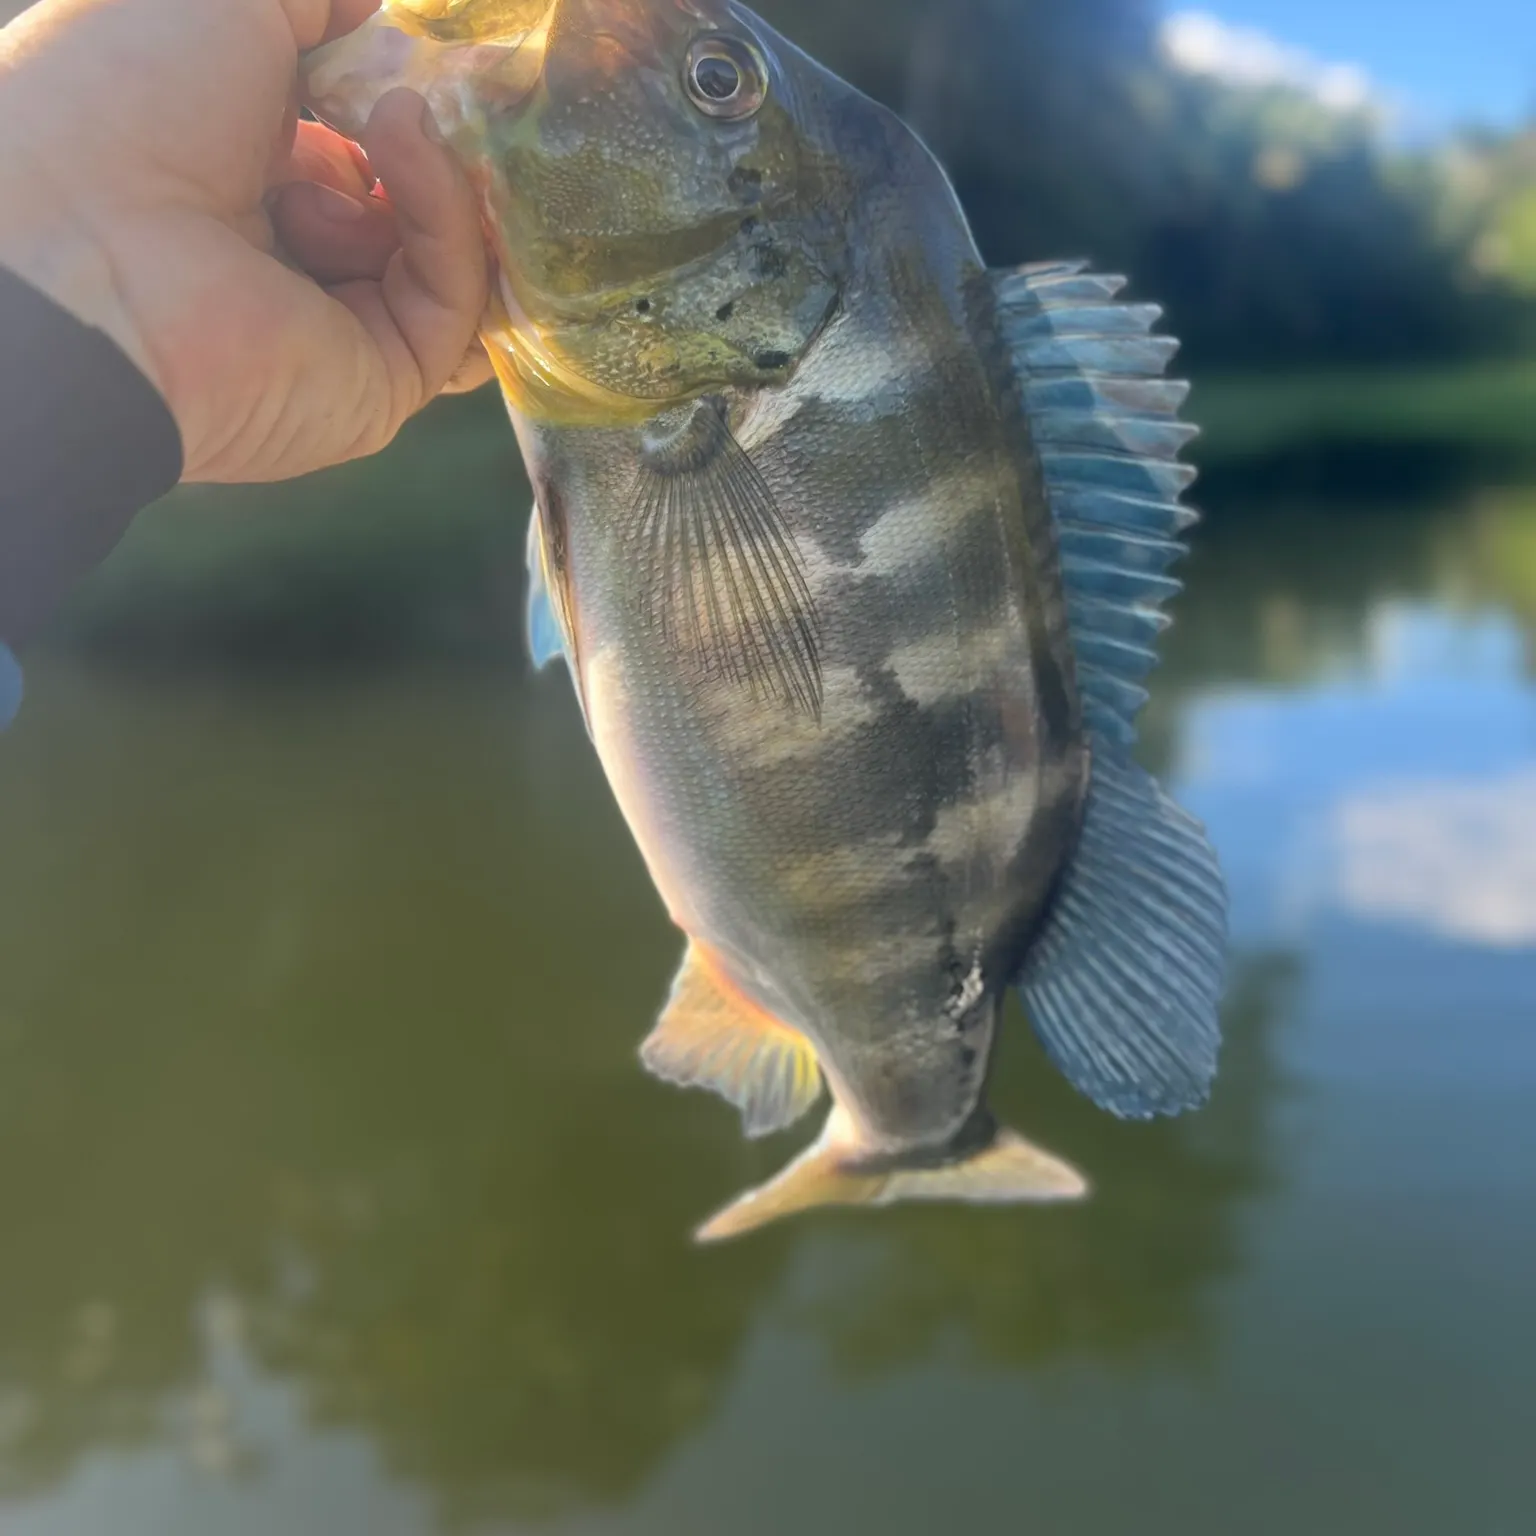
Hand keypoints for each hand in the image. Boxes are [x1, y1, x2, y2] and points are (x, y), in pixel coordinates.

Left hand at [0, 0, 491, 483]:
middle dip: (430, 149)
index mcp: (225, 183)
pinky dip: (445, 223)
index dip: (384, 102)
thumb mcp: (226, 1)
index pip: (341, 153)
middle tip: (436, 92)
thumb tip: (379, 15)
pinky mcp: (379, 387)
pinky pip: (449, 303)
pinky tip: (407, 149)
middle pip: (399, 212)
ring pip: (437, 259)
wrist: (88, 240)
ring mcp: (333, 332)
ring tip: (399, 117)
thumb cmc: (123, 100)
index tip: (412, 59)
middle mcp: (278, 264)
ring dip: (435, 176)